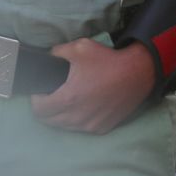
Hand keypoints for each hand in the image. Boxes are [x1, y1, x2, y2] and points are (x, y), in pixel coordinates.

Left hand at [29, 39, 155, 134]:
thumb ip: (57, 53)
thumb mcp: (79, 47)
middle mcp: (77, 117)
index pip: (38, 110)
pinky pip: (82, 128)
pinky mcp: (101, 129)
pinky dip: (79, 120)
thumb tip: (47, 59)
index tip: (42, 91)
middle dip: (47, 108)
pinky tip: (86, 106)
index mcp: (68, 99)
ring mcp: (89, 125)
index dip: (36, 99)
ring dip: (62, 116)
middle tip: (54, 95)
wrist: (138, 72)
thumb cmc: (108, 60)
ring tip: (70, 100)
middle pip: (49, 121)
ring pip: (65, 126)